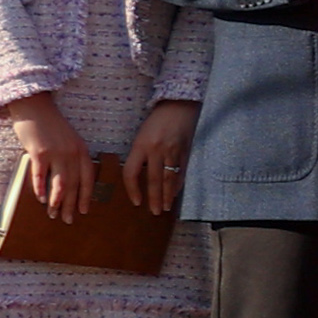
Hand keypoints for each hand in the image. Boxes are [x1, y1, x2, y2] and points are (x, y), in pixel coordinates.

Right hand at [2, 91, 92, 220]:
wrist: (34, 106)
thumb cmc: (50, 125)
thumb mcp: (68, 140)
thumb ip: (71, 157)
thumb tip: (69, 179)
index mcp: (81, 150)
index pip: (88, 178)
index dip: (85, 196)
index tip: (83, 211)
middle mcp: (72, 153)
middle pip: (74, 184)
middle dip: (70, 204)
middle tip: (67, 220)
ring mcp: (56, 152)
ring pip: (59, 183)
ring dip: (56, 201)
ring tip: (53, 214)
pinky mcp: (39, 152)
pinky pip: (41, 174)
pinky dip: (41, 188)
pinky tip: (41, 199)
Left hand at [122, 98, 197, 214]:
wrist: (179, 105)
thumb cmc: (157, 120)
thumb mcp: (142, 135)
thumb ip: (141, 154)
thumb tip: (140, 176)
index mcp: (141, 145)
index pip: (131, 172)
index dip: (133, 189)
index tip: (136, 202)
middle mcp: (156, 150)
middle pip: (153, 180)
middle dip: (153, 198)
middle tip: (154, 212)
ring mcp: (173, 151)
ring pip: (169, 178)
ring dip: (167, 195)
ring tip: (165, 208)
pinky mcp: (186, 151)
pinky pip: (181, 172)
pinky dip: (178, 184)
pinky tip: (175, 193)